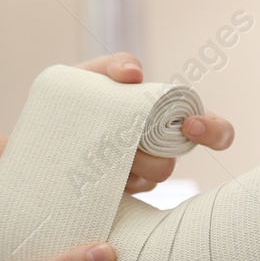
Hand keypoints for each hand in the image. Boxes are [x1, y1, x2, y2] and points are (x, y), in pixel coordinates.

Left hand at [78, 53, 234, 192]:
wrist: (43, 124)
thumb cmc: (78, 94)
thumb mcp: (93, 74)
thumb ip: (114, 65)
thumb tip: (134, 74)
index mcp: (168, 118)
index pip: (216, 130)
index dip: (214, 131)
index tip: (190, 126)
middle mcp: (161, 150)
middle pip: (172, 163)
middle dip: (148, 154)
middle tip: (123, 143)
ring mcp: (140, 175)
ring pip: (147, 180)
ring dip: (123, 164)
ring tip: (97, 149)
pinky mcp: (119, 195)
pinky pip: (123, 195)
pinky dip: (106, 178)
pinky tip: (90, 165)